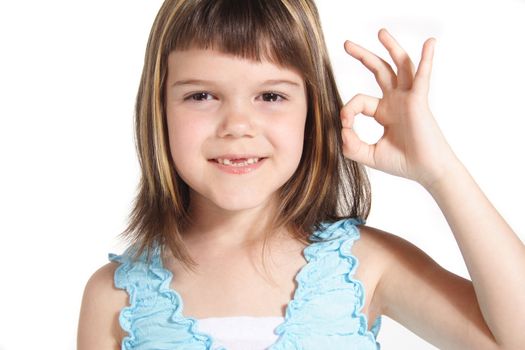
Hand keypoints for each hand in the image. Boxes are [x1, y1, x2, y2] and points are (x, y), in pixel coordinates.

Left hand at [341, 28, 458, 188]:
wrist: (427, 172)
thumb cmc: (403, 163)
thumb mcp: (369, 155)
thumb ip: (351, 145)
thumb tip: (342, 130)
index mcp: (384, 112)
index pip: (359, 102)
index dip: (347, 110)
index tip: (345, 125)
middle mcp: (396, 101)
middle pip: (379, 71)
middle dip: (362, 56)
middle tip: (346, 44)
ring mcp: (408, 99)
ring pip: (399, 66)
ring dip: (391, 47)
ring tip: (380, 32)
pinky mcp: (419, 101)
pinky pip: (422, 76)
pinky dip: (427, 59)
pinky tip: (430, 43)